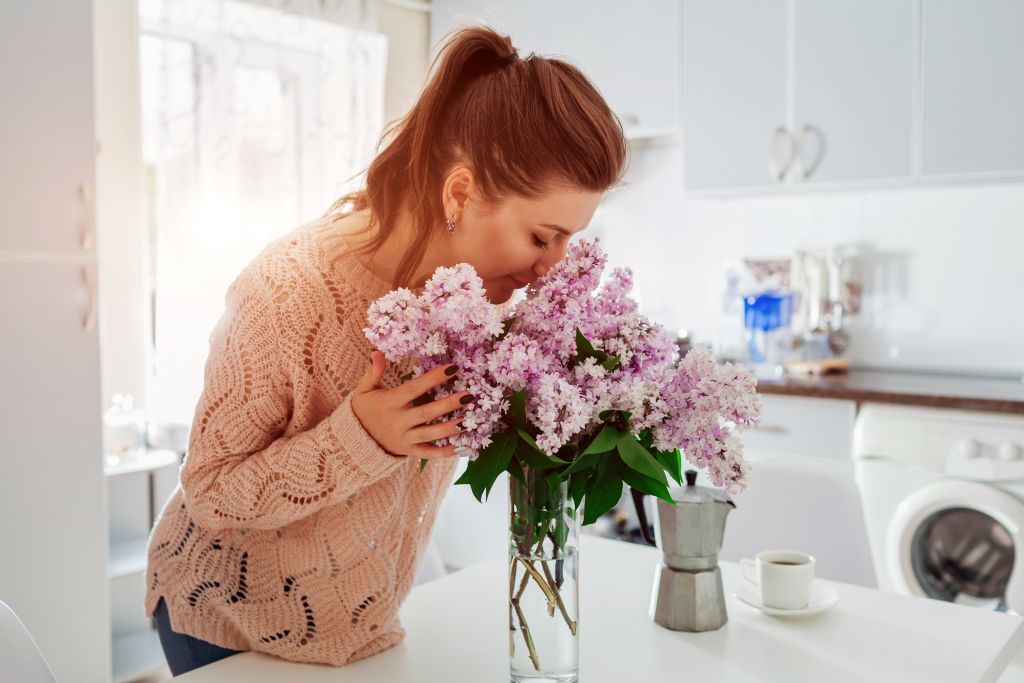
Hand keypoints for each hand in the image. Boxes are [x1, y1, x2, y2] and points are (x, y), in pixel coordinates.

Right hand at [350, 351, 471, 458]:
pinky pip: (428, 454)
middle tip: (469, 396)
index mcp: (390, 402)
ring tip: (469, 421)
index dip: (433, 378)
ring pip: (430, 434)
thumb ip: (373, 371)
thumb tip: (377, 352)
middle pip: (427, 412)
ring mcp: (404, 438)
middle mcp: (399, 421)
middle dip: (449, 404)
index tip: (452, 368)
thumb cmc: (363, 410)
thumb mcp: (364, 389)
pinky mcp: (408, 451)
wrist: (353, 440)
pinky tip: (462, 447)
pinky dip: (445, 453)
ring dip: (450, 428)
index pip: (414, 388)